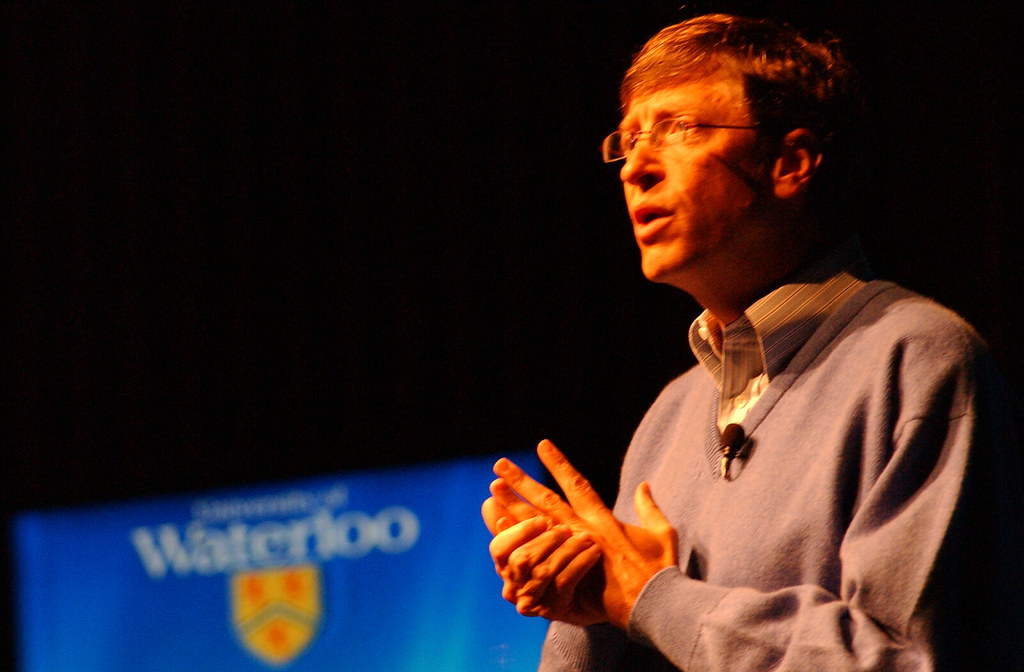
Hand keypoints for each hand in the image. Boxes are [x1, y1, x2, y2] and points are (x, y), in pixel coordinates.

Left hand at [494, 440, 677, 628]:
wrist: (655, 604)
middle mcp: (584, 529)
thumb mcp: (662, 534)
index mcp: (604, 519)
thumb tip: (643, 485)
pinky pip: (536, 552)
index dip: (559, 464)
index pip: (577, 484)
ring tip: (493, 488)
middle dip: (522, 481)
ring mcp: (573, 550)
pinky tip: (501, 526)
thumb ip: (649, 508)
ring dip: (512, 504)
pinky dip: (519, 539)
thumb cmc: (660, 571)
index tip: (542, 446)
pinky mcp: (567, 571)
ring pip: (536, 521)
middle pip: (546, 500)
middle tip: (500, 465)